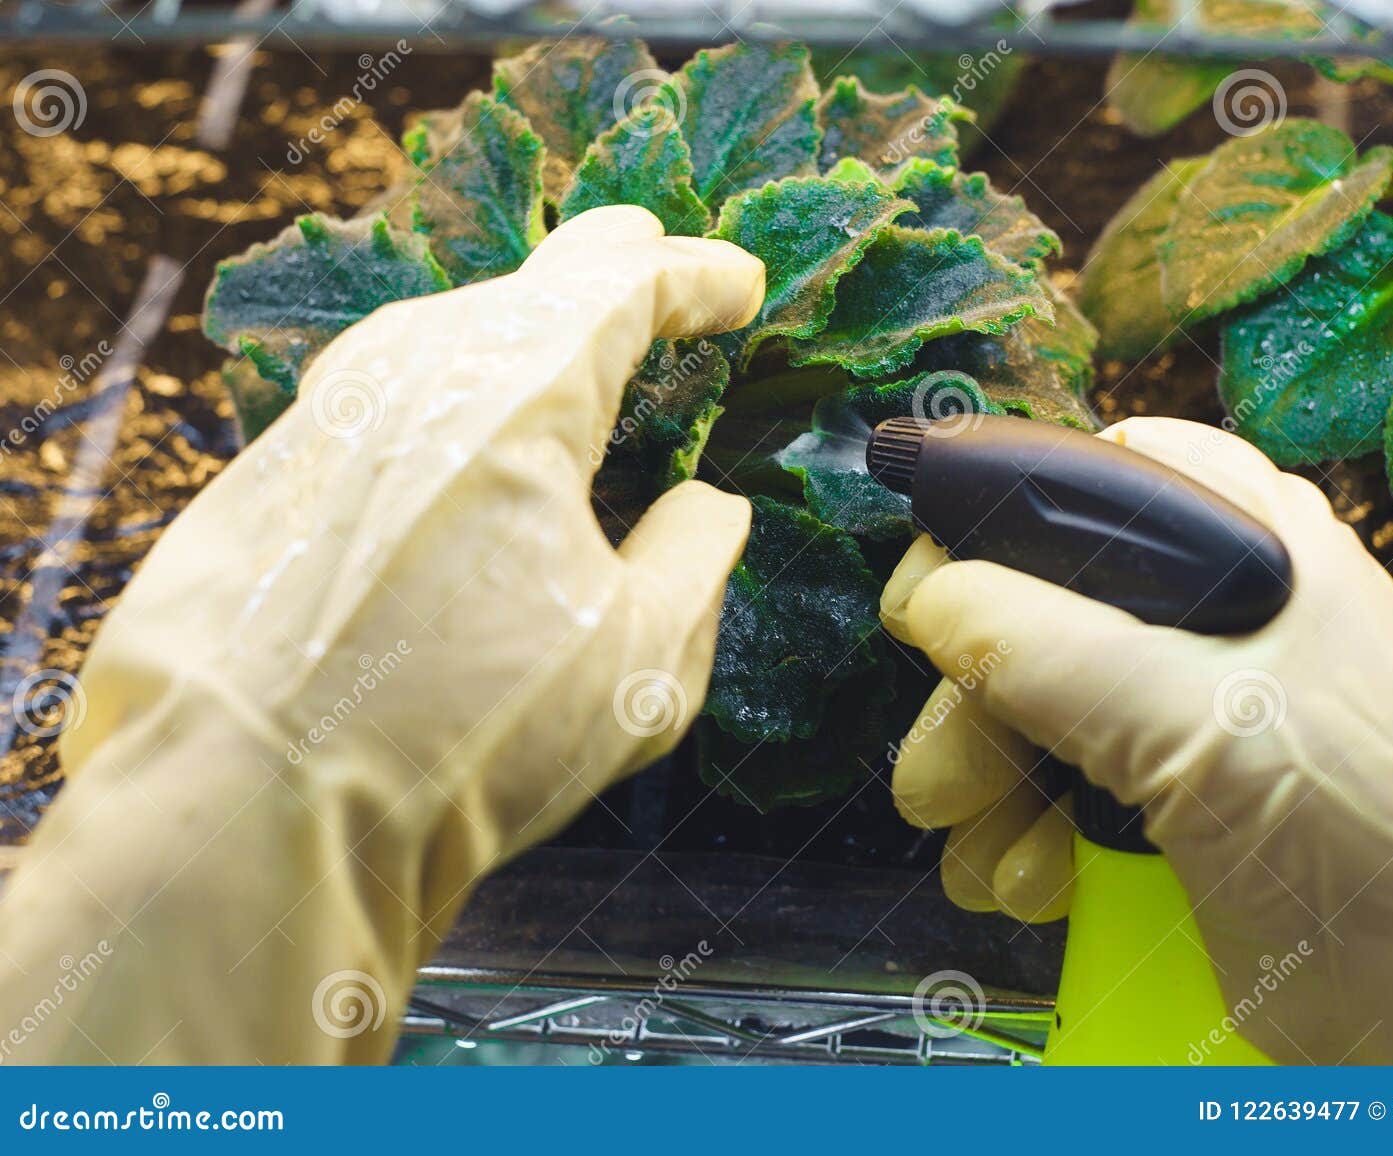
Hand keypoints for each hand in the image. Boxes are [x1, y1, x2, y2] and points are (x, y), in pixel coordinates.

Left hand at [0, 207, 763, 1062]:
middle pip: (529, 286)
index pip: (624, 277)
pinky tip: (462, 453)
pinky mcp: (265, 478)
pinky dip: (449, 403)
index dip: (695, 273)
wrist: (253, 817)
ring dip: (523, 343)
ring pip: (446, 336)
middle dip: (610, 278)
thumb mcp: (643, 665)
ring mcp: (322, 418)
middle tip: (662, 284)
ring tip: (572, 367)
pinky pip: (382, 401)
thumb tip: (707, 507)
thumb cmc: (466, 739)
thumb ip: (695, 558)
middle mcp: (408, 372)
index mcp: (518, 391)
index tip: (739, 284)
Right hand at [882, 416, 1392, 1063]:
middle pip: (1034, 617)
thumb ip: (1038, 642)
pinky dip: (1027, 837)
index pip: (1084, 487)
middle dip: (973, 708)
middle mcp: (1216, 614)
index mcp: (1245, 542)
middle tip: (946, 780)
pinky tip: (1033, 880)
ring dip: (990, 791)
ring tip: (994, 854)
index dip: (987, 532)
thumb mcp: (1187, 715)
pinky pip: (1062, 790)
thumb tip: (931, 603)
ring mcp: (1194, 710)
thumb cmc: (1369, 836)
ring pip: (1034, 713)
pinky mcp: (1176, 796)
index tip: (927, 601)